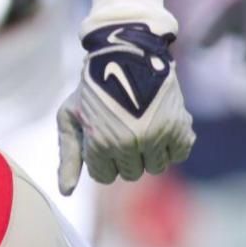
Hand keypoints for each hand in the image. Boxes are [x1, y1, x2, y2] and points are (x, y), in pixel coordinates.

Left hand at [57, 22, 193, 194]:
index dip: (102, 157)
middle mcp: (129, 143)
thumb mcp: (69, 118)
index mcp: (100, 144)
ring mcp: (156, 136)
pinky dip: (171, 144)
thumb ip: (68, 157)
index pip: (105, 176)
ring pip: (155, 167)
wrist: (127, 54)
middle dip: (124, 155)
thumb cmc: (93, 89)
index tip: (102, 135)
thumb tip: (66, 192)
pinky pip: (179, 155)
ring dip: (148, 151)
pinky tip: (159, 123)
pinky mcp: (179, 127)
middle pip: (131, 174)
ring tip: (140, 124)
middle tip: (121, 127)